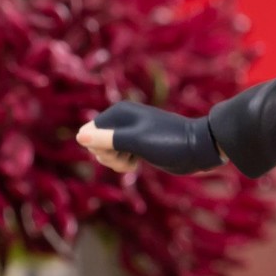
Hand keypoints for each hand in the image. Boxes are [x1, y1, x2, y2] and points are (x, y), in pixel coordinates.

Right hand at [76, 102, 222, 175]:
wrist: (197, 148)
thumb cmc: (168, 142)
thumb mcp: (136, 142)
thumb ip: (107, 139)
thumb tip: (78, 136)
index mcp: (120, 112)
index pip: (87, 132)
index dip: (98, 147)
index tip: (118, 149)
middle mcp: (123, 119)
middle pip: (94, 143)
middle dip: (107, 156)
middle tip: (128, 156)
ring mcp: (130, 133)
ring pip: (105, 152)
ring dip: (116, 162)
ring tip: (134, 161)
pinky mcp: (137, 145)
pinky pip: (117, 157)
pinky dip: (123, 163)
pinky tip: (137, 163)